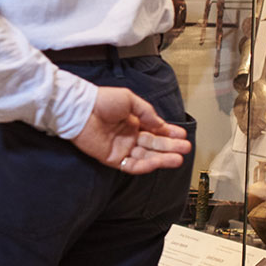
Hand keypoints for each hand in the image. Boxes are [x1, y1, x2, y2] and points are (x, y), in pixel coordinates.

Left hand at [70, 86, 190, 174]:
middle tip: (185, 148)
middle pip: (154, 145)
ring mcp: (121, 148)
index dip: (169, 133)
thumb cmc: (100, 100)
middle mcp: (128, 135)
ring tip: (178, 158)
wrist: (80, 109)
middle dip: (170, 146)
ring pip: (146, 156)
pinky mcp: (113, 158)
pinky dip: (146, 165)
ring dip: (163, 158)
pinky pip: (132, 165)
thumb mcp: (129, 99)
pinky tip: (158, 162)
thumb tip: (161, 124)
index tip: (182, 135)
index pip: (155, 130)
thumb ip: (147, 113)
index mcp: (132, 121)